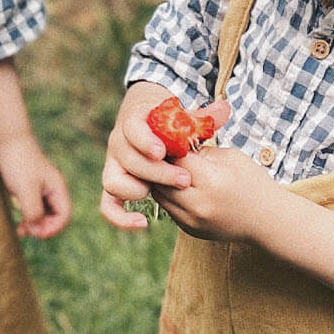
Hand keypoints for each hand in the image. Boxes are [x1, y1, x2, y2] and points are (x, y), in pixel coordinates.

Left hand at [0, 133, 71, 237]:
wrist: (7, 140)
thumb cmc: (18, 163)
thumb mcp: (26, 190)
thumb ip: (33, 211)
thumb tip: (36, 229)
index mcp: (58, 189)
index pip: (64, 216)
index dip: (53, 228)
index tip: (36, 234)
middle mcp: (53, 189)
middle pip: (55, 216)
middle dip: (43, 227)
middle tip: (27, 232)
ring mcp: (41, 188)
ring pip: (44, 213)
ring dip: (35, 224)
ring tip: (21, 230)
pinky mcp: (30, 187)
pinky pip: (34, 207)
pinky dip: (28, 217)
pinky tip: (18, 221)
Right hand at [101, 83, 229, 230]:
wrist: (144, 125)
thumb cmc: (167, 122)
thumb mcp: (183, 116)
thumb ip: (202, 116)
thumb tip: (224, 109)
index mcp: (133, 122)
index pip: (132, 129)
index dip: (145, 141)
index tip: (162, 151)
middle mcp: (118, 144)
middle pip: (128, 159)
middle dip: (156, 171)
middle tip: (183, 179)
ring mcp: (114, 166)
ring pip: (114, 181)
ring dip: (137, 189)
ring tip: (164, 191)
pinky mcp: (116, 185)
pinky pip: (108, 205)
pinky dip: (120, 216)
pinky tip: (142, 223)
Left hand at [151, 143, 276, 242]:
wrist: (267, 219)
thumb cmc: (252, 183)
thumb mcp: (231, 157)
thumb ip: (201, 151)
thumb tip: (175, 144)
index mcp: (211, 180)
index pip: (175, 158)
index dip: (170, 146)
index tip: (171, 139)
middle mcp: (198, 203)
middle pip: (161, 178)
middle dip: (161, 164)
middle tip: (166, 153)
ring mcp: (192, 220)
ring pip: (159, 195)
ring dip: (162, 181)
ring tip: (173, 170)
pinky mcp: (189, 230)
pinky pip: (168, 208)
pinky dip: (170, 196)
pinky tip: (182, 187)